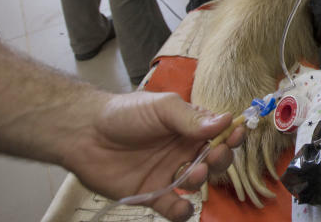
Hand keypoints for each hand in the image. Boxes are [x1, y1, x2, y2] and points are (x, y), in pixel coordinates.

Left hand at [66, 91, 244, 221]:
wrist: (85, 134)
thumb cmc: (126, 113)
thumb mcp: (162, 108)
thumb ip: (192, 119)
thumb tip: (227, 120)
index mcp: (190, 126)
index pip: (220, 132)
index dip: (232, 135)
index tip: (235, 135)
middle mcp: (184, 150)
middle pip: (215, 159)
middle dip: (220, 159)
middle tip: (211, 157)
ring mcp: (170, 173)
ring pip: (199, 183)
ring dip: (202, 181)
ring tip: (193, 175)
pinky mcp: (153, 194)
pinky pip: (174, 208)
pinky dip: (182, 212)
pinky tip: (182, 207)